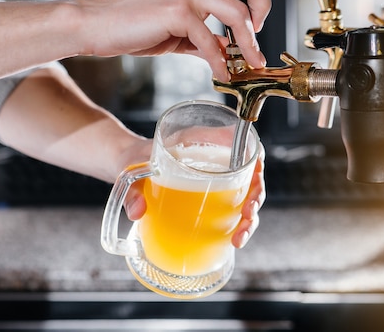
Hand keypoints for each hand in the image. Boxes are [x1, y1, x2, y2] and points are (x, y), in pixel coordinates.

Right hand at [77, 0, 270, 81]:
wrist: (95, 23)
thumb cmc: (133, 21)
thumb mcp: (176, 22)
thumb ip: (204, 32)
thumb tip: (228, 50)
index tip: (254, 19)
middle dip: (264, 6)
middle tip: (258, 33)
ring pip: (238, 12)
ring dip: (249, 44)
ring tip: (249, 63)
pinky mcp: (175, 11)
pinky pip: (209, 40)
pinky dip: (219, 62)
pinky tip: (219, 73)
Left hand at [123, 148, 265, 248]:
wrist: (127, 166)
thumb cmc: (133, 159)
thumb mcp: (130, 167)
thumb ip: (131, 190)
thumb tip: (138, 212)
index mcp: (203, 142)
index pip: (242, 144)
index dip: (256, 157)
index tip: (255, 174)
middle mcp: (215, 162)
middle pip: (250, 175)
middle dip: (256, 197)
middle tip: (248, 214)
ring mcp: (216, 181)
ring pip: (245, 197)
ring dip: (250, 218)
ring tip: (240, 237)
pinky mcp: (211, 200)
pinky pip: (233, 210)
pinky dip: (238, 225)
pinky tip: (235, 240)